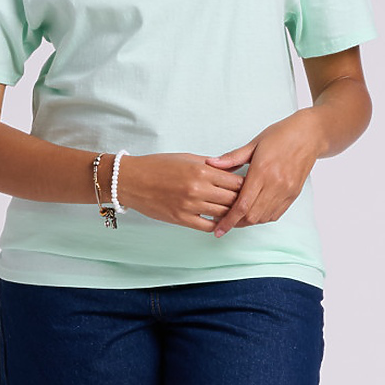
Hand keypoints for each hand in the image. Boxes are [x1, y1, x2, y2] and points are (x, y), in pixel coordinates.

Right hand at [118, 153, 245, 232]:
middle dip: (243, 201)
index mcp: (202, 170)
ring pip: (223, 214)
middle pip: (233, 199)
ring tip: (238, 214)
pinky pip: (208, 226)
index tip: (252, 187)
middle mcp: (198, 188)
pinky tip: (220, 222)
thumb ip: (213, 164)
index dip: (247, 185)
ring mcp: (190, 205)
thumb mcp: (188, 157)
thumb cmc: (159, 165)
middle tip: (249, 203)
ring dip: (232, 214)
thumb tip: (236, 167)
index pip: (236, 181)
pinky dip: (217, 225)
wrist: (132, 180)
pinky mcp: (181, 219)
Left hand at [205, 110, 321, 236]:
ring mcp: (286, 191)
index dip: (228, 220)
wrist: (309, 135)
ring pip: (264, 218)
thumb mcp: (254, 143)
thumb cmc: (280, 136)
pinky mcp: (294, 194)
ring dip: (249, 221)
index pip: (242, 205)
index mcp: (262, 171)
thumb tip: (211, 163)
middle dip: (236, 223)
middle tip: (223, 221)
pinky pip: (276, 214)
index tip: (218, 229)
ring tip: (236, 218)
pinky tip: (254, 212)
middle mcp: (275, 185)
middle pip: (252, 216)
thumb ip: (232, 157)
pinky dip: (263, 217)